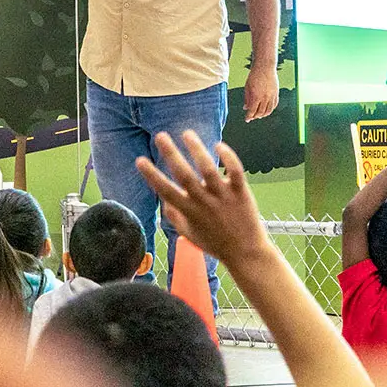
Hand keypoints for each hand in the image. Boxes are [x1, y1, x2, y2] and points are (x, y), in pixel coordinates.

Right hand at [136, 132, 269, 267]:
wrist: (246, 253)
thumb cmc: (215, 244)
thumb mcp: (189, 235)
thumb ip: (175, 217)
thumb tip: (164, 201)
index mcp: (189, 212)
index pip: (165, 191)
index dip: (151, 175)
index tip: (140, 160)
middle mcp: (204, 202)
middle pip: (184, 175)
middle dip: (171, 154)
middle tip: (160, 136)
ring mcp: (223, 196)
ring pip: (208, 169)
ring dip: (196, 149)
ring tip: (186, 134)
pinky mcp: (241, 192)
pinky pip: (235, 171)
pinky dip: (227, 157)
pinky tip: (218, 145)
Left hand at [244, 66, 278, 121]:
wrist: (265, 67)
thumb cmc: (254, 76)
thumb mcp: (247, 87)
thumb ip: (247, 99)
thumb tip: (245, 108)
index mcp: (256, 96)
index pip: (252, 111)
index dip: (249, 117)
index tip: (247, 119)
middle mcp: (265, 98)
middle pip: (260, 112)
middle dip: (255, 116)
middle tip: (252, 117)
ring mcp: (272, 96)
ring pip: (268, 111)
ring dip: (263, 115)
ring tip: (259, 115)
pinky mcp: (276, 93)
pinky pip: (274, 105)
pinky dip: (270, 109)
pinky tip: (267, 110)